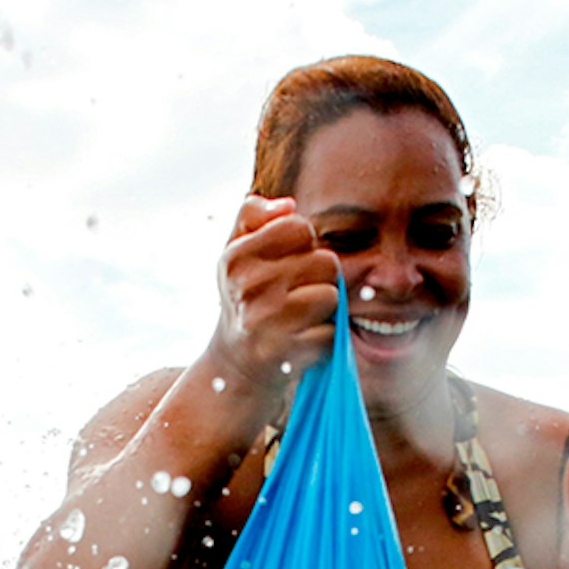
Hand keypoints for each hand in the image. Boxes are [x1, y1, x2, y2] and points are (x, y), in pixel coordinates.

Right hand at [204, 197, 346, 409]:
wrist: (236, 363)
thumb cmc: (246, 297)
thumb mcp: (237, 251)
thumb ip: (254, 216)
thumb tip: (287, 205)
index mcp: (236, 257)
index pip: (300, 228)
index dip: (304, 243)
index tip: (288, 261)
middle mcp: (247, 286)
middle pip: (325, 262)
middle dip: (319, 278)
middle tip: (295, 294)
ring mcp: (266, 321)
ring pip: (332, 296)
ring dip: (325, 309)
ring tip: (300, 316)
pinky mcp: (287, 353)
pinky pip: (333, 333)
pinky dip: (324, 339)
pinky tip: (301, 341)